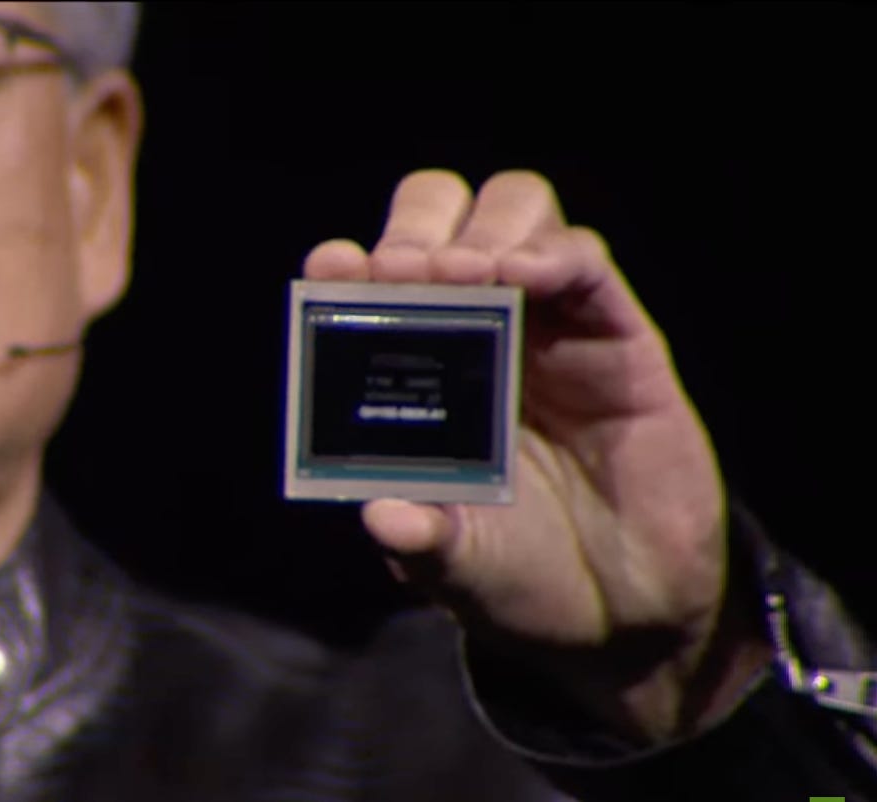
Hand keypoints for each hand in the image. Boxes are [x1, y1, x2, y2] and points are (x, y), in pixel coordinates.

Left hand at [304, 169, 767, 739]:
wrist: (623, 615)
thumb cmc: (520, 575)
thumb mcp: (457, 566)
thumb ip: (421, 541)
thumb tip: (383, 516)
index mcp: (415, 370)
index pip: (371, 281)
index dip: (347, 264)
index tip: (334, 267)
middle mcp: (475, 331)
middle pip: (439, 216)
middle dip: (417, 225)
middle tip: (404, 270)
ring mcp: (548, 325)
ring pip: (516, 209)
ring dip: (482, 227)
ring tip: (463, 275)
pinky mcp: (617, 336)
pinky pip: (586, 261)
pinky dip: (554, 251)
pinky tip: (523, 276)